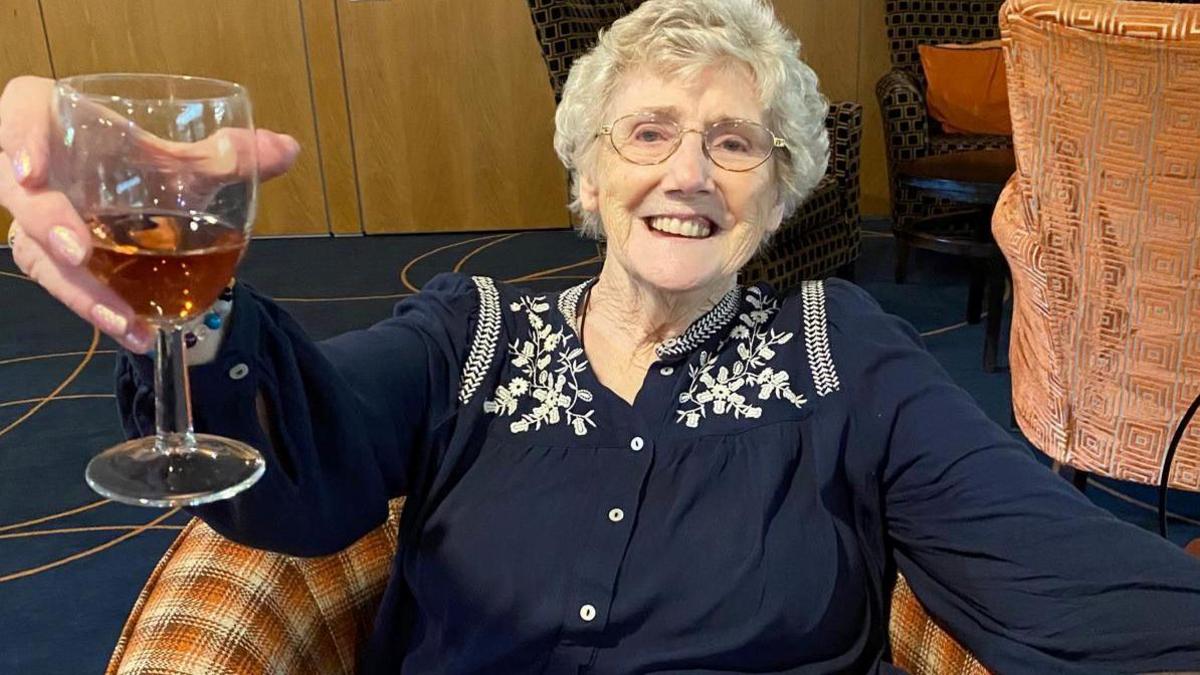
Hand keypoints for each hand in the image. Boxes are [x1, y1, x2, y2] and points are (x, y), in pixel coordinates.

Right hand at [0, 76, 299, 351]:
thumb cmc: (140, 160)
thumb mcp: (184, 157)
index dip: (18, 136)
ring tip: (123, 319)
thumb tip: (288, 150)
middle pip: (24, 197)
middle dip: (48, 225)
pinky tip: (137, 332)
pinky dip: (101, 310)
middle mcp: (36, 171)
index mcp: (58, 121)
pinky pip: (65, 286)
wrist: (127, 193)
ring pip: (38, 254)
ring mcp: (38, 218)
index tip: (33, 169)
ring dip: (80, 291)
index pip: (19, 112)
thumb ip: (230, 154)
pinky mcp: (53, 257)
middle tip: (80, 252)